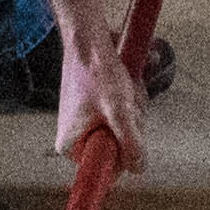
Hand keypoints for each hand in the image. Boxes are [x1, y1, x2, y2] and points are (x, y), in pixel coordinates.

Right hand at [52, 30, 148, 176]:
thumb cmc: (97, 73)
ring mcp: (85, 122)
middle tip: (128, 102)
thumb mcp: (120, 113)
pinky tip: (127, 83)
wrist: (89, 40)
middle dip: (131, 123)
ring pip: (123, 128)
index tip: (127, 126)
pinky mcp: (95, 108)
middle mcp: (74, 138)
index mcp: (70, 147)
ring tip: (125, 87)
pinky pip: (121, 114)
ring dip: (132, 108)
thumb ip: (131, 145)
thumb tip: (139, 168)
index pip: (106, 169)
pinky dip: (128, 100)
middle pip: (118, 147)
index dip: (125, 152)